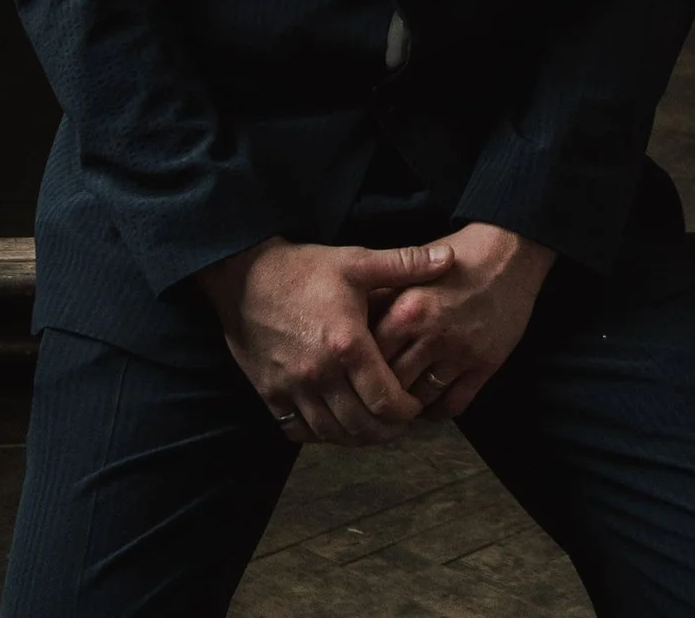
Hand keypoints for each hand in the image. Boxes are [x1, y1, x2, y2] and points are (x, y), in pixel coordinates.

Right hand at [197, 235, 447, 445]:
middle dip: (386, 430)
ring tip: (373, 425)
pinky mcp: (270, 394)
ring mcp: (292, 389)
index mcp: (347, 345)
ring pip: (331, 434)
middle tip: (400, 422)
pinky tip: (335, 423)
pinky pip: (299, 431)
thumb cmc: (306, 268)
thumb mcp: (358, 260)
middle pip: (360, 426)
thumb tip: (448, 258)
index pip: (384, 400)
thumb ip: (406, 263)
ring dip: (356, 436)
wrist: (246, 276)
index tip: (416, 406)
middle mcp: (319, 375)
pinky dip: (321, 433)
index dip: (406, 411)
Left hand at [370, 222, 555, 419]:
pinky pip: (454, 405)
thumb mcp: (413, 271)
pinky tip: (430, 403)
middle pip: (391, 384)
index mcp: (407, 310)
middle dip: (381, 393)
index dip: (359, 370)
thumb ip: (382, 300)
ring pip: (421, 399)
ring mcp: (460, 352)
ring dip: (409, 404)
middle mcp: (431, 334)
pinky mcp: (485, 364)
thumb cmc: (457, 257)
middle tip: (374, 397)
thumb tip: (350, 330)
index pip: (368, 359)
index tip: (356, 376)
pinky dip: (438, 411)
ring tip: (401, 402)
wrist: (511, 251)